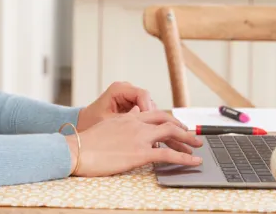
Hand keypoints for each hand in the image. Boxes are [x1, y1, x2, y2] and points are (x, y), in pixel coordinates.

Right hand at [65, 109, 202, 176]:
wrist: (77, 149)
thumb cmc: (84, 143)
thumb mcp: (104, 128)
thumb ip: (119, 125)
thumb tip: (127, 124)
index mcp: (126, 118)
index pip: (153, 114)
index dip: (168, 120)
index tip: (176, 126)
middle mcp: (135, 123)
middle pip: (166, 120)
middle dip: (182, 127)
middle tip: (193, 135)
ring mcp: (139, 137)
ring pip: (171, 133)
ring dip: (188, 139)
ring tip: (198, 146)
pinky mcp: (140, 153)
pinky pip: (168, 155)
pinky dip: (185, 158)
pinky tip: (194, 161)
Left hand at [77, 81, 158, 130]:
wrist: (85, 125)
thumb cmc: (92, 122)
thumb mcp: (109, 122)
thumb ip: (127, 119)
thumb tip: (145, 122)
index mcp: (119, 89)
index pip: (142, 94)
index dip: (149, 109)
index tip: (150, 125)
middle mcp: (127, 90)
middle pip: (148, 100)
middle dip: (151, 117)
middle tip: (152, 134)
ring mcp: (130, 97)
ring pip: (149, 107)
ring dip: (150, 121)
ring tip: (149, 136)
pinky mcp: (133, 105)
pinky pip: (145, 112)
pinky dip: (146, 123)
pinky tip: (145, 135)